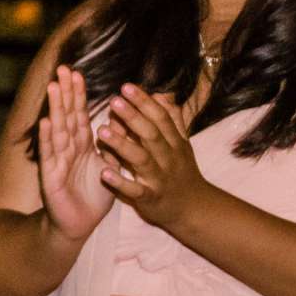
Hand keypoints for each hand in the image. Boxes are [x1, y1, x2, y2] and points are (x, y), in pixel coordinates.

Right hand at [37, 64, 113, 241]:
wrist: (79, 226)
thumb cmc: (93, 198)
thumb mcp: (109, 167)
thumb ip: (113, 147)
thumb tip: (121, 123)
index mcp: (82, 146)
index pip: (79, 115)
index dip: (78, 95)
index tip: (77, 74)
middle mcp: (67, 149)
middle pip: (66, 116)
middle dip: (65, 93)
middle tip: (63, 69)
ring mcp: (57, 161)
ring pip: (57, 130)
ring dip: (54, 108)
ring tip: (53, 87)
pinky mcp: (51, 177)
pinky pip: (50, 155)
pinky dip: (48, 138)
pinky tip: (46, 122)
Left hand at [96, 84, 209, 230]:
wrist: (194, 209)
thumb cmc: (182, 171)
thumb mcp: (181, 145)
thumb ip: (171, 121)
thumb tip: (162, 95)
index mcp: (174, 143)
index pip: (160, 118)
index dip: (144, 102)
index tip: (126, 86)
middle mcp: (168, 158)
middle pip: (151, 134)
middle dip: (133, 117)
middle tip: (113, 101)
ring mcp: (159, 178)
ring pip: (141, 159)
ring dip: (121, 145)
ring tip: (101, 130)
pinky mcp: (150, 198)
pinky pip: (135, 190)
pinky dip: (120, 182)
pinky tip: (104, 173)